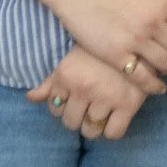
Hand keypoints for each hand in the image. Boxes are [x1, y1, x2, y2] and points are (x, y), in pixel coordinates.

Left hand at [29, 44, 155, 140]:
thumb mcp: (72, 58)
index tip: (76, 98)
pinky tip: (115, 116)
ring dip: (94, 124)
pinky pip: (113, 133)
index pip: (55, 109)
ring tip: (102, 111)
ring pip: (90, 131)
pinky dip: (112, 129)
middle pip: (70, 123)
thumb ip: (50, 81)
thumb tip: (29, 98)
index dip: (64, 106)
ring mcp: (106, 96)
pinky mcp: (128, 103)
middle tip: (89, 105)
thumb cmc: (100, 47)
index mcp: (66, 74)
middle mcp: (83, 87)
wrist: (137, 32)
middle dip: (77, 117)